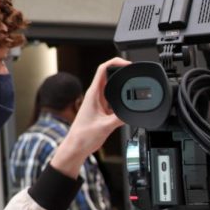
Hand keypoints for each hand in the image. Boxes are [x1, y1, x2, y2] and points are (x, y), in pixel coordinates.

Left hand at [51, 57, 129, 178]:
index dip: (116, 62)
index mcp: (93, 94)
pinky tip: (127, 104)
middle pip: (109, 75)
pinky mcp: (101, 110)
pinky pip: (113, 100)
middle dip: (121, 71)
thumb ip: (120, 118)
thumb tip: (131, 112)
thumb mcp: (105, 126)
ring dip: (121, 85)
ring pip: (112, 87)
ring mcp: (98, 102)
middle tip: (133, 73)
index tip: (127, 64)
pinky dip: (121, 99)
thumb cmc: (83, 136)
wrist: (76, 147)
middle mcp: (95, 96)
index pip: (103, 69)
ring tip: (132, 86)